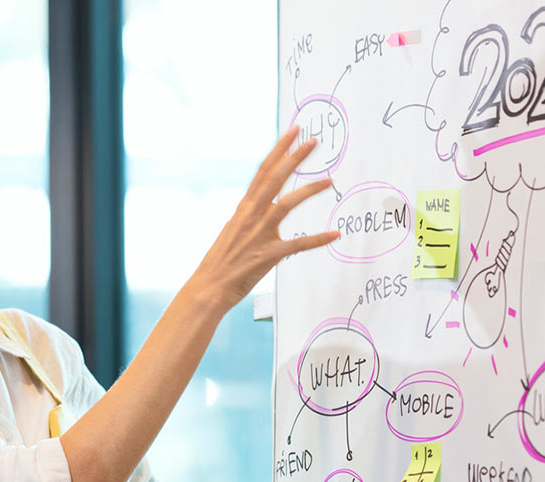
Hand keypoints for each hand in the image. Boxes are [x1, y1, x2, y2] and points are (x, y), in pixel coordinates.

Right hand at [188, 127, 339, 309]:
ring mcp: (260, 234)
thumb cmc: (221, 262)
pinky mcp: (269, 255)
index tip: (292, 133)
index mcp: (243, 208)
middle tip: (312, 141)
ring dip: (309, 190)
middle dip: (294, 157)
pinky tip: (334, 234)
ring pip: (287, 204)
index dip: (279, 150)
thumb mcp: (233, 230)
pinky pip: (298, 245)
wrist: (210, 286)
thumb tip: (259, 208)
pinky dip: (318, 239)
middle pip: (275, 179)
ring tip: (329, 180)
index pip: (263, 171)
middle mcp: (251, 215)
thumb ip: (248, 217)